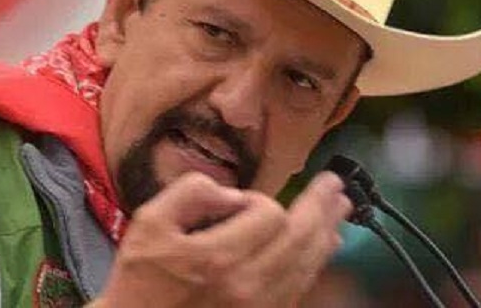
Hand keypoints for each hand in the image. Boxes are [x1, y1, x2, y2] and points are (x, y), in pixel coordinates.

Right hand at [96, 171, 351, 306]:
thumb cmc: (140, 279)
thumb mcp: (149, 222)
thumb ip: (191, 193)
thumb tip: (231, 194)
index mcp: (219, 257)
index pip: (269, 214)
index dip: (260, 199)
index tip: (241, 201)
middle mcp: (248, 285)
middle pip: (300, 239)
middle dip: (320, 207)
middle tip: (334, 185)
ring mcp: (260, 307)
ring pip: (307, 266)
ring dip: (326, 232)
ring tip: (339, 210)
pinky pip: (301, 288)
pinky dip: (317, 263)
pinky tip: (325, 246)